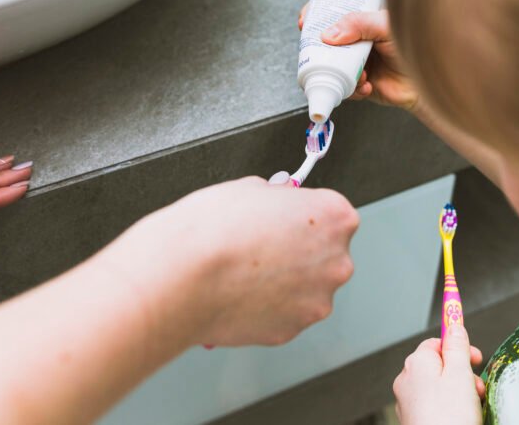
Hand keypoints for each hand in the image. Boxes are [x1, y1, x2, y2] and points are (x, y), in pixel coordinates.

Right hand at [108, 176, 358, 346]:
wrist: (182, 277)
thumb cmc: (212, 229)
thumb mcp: (249, 188)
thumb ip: (277, 198)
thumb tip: (277, 203)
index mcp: (335, 218)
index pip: (333, 213)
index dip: (303, 214)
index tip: (284, 218)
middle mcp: (337, 262)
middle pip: (325, 254)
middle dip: (299, 251)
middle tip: (260, 247)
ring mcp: (317, 301)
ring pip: (306, 288)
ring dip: (284, 282)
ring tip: (244, 274)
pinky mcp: (292, 330)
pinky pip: (285, 313)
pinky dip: (268, 306)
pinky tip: (239, 295)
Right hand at [299, 5, 418, 109]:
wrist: (427, 80)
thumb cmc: (414, 45)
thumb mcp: (386, 26)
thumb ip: (360, 24)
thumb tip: (328, 35)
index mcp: (359, 22)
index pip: (329, 12)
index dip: (314, 15)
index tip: (305, 21)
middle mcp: (354, 42)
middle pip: (323, 43)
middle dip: (318, 50)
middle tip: (321, 54)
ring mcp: (354, 63)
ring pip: (330, 68)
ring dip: (339, 72)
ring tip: (360, 74)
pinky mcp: (358, 85)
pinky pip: (343, 89)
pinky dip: (352, 89)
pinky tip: (367, 85)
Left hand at [394, 324, 486, 424]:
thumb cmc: (449, 418)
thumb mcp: (460, 374)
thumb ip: (457, 347)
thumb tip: (454, 326)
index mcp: (417, 363)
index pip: (437, 342)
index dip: (458, 347)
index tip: (475, 356)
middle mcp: (407, 379)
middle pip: (439, 365)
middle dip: (462, 373)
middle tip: (476, 386)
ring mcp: (408, 401)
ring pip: (438, 386)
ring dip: (458, 391)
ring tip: (471, 406)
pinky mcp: (413, 418)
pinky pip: (434, 404)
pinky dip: (449, 407)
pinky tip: (460, 417)